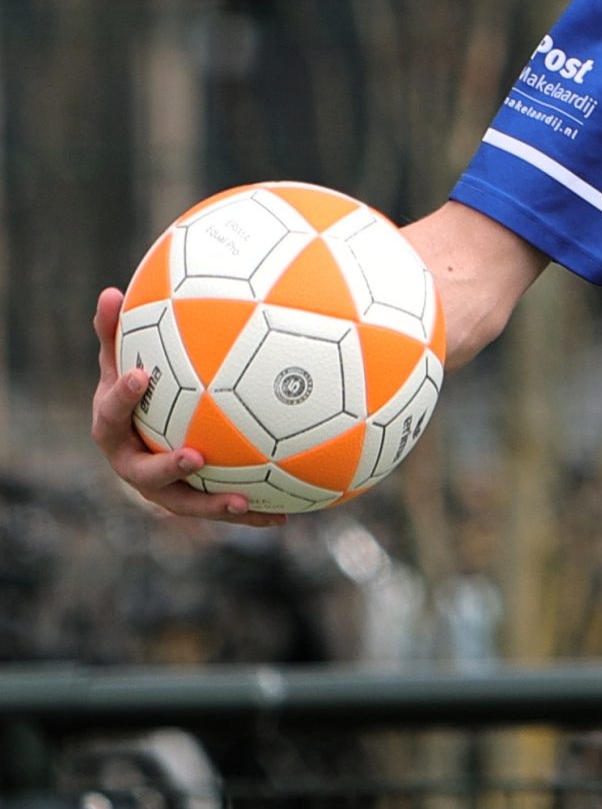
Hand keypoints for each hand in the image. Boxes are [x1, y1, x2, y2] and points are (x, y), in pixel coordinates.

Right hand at [90, 288, 283, 526]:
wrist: (136, 434)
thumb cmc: (133, 387)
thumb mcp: (121, 359)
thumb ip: (117, 331)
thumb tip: (112, 290)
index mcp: (111, 428)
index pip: (110, 413)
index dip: (121, 396)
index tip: (140, 374)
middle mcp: (131, 463)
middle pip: (143, 473)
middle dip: (166, 467)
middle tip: (194, 455)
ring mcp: (159, 488)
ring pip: (183, 502)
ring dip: (211, 503)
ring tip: (241, 500)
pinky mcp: (189, 500)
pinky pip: (218, 508)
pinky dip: (248, 514)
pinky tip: (282, 517)